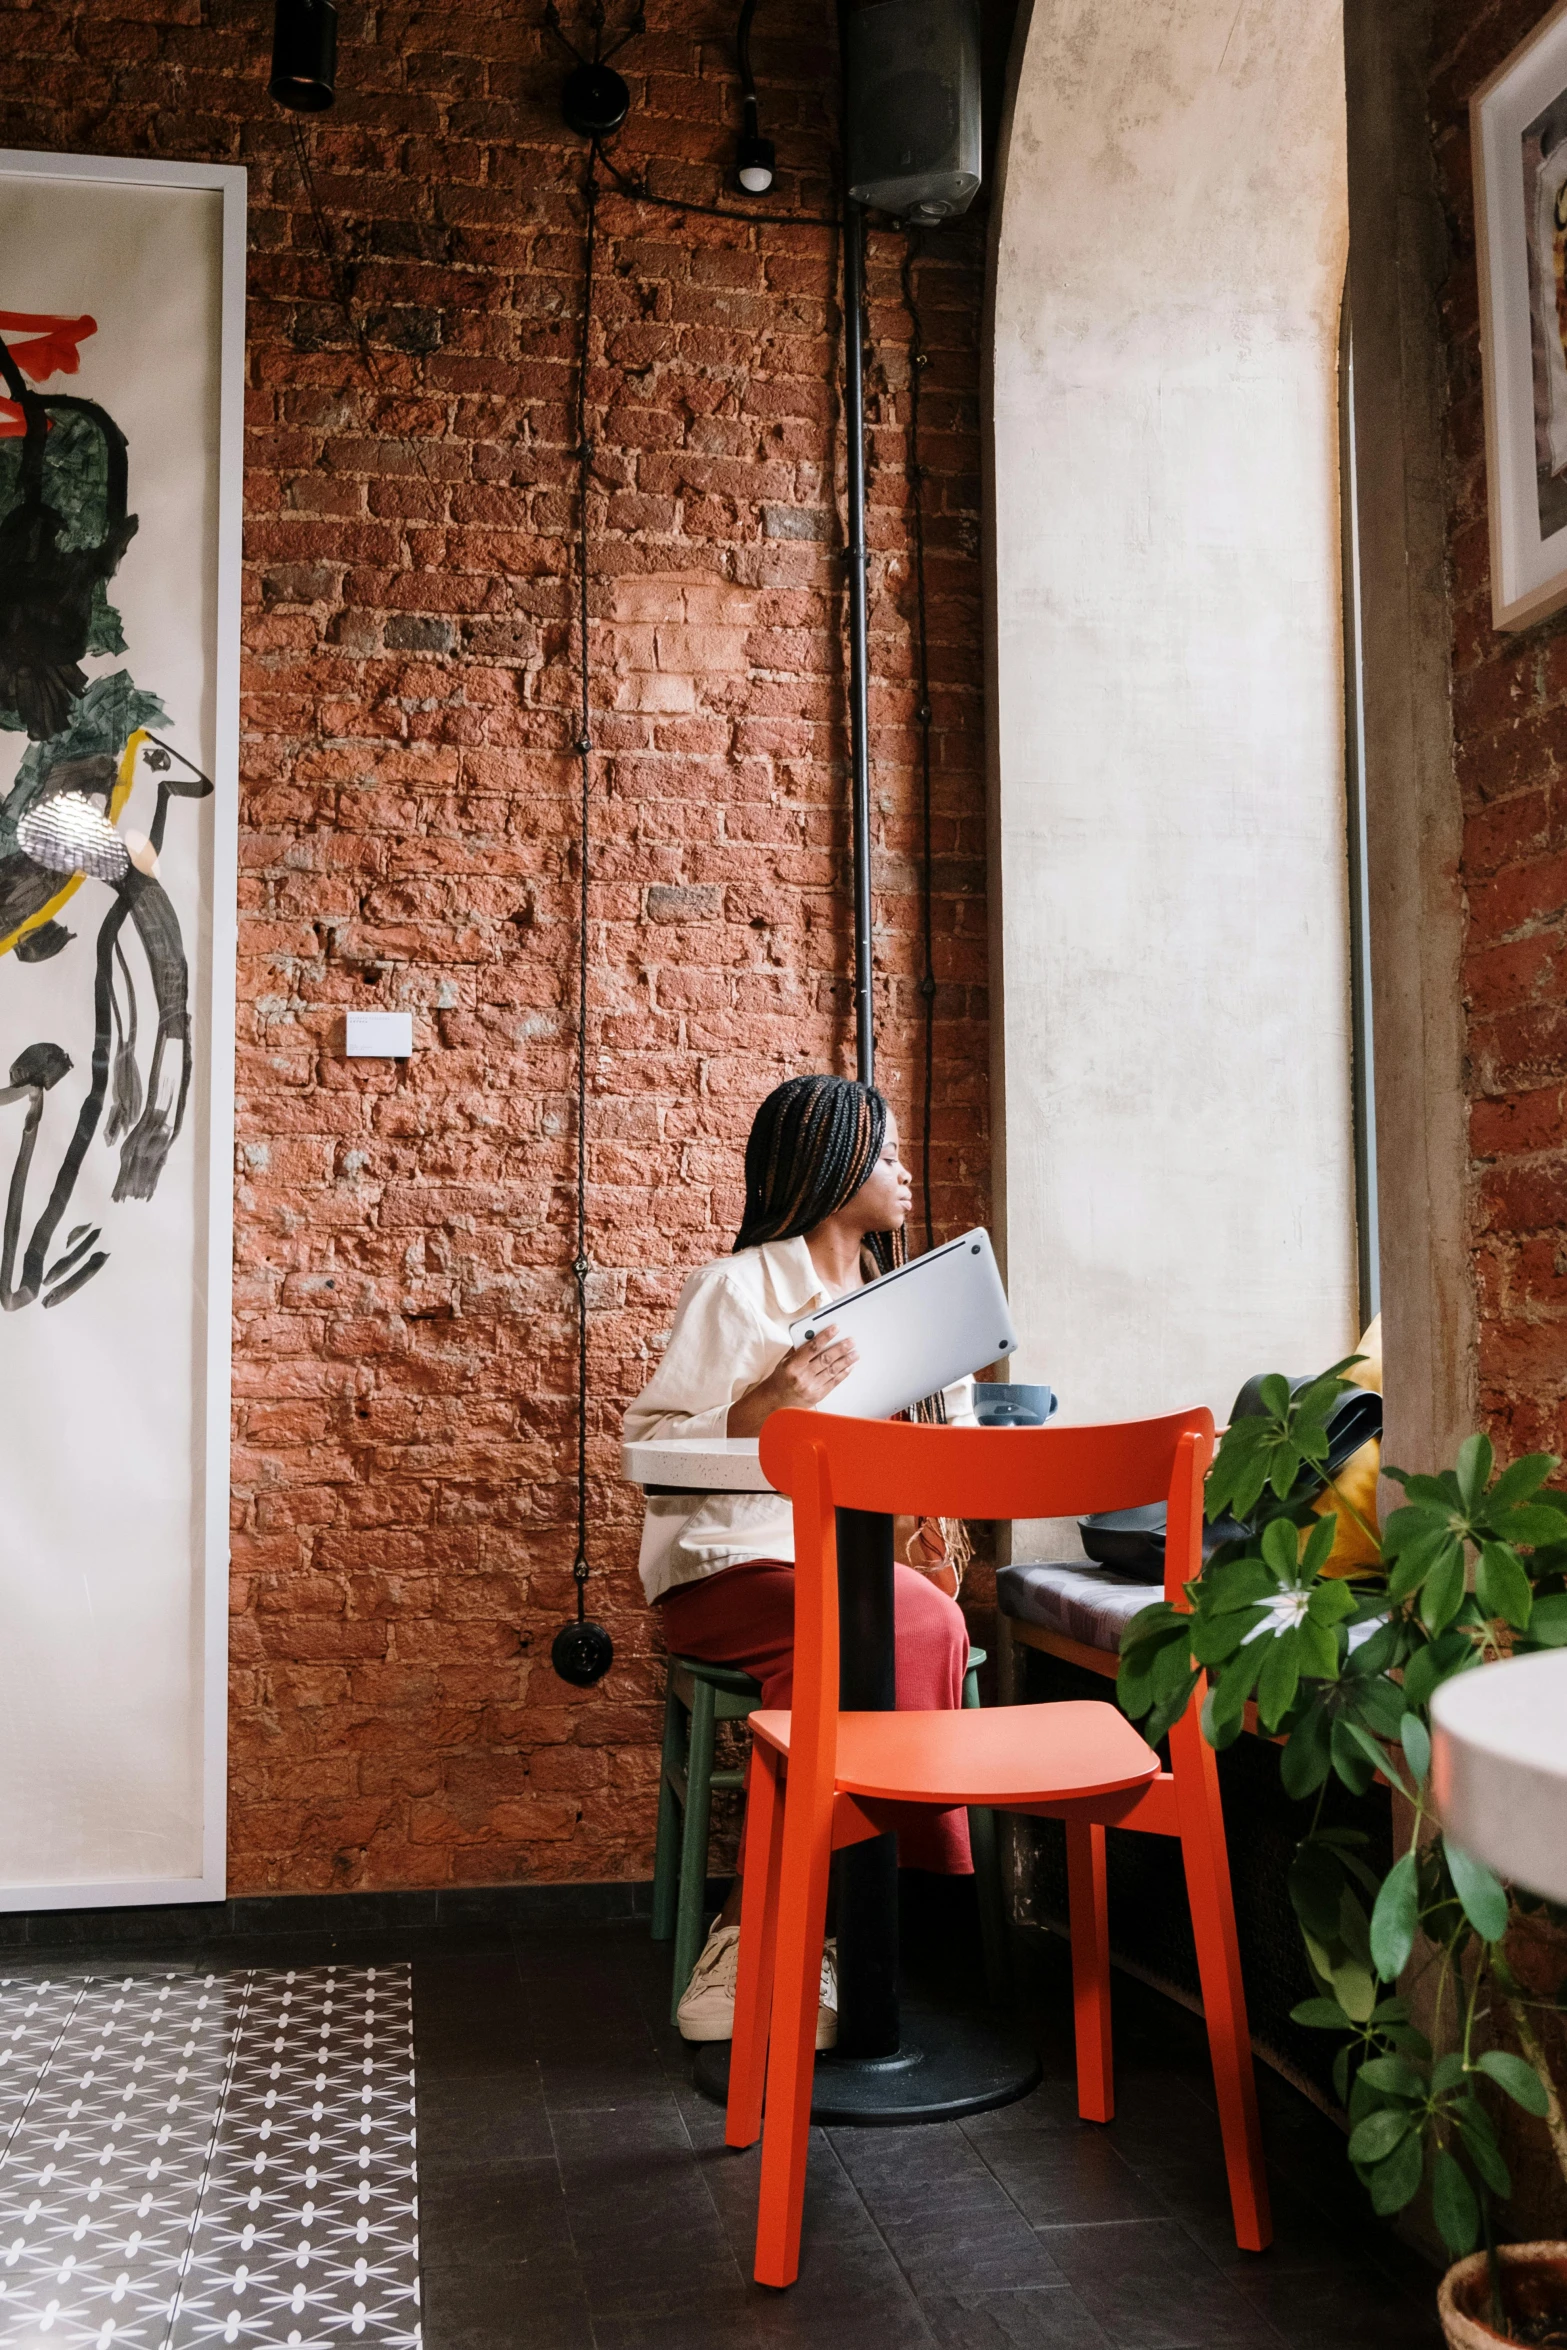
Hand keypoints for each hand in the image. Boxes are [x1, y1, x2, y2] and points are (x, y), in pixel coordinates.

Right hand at [725, 1324, 857, 1436]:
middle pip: (825, 1359)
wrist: (775, 1400)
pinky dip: (843, 1373)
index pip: (812, 1348)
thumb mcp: (785, 1361)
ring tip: (855, 1353)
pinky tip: (849, 1366)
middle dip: (840, 1349)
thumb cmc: (781, 1378)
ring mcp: (810, 1388)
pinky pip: (834, 1382)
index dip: (825, 1336)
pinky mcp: (817, 1396)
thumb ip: (799, 1348)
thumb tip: (816, 1334)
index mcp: (792, 1366)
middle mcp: (802, 1377)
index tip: (836, 1328)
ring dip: (846, 1361)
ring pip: (832, 1371)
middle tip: (851, 1341)